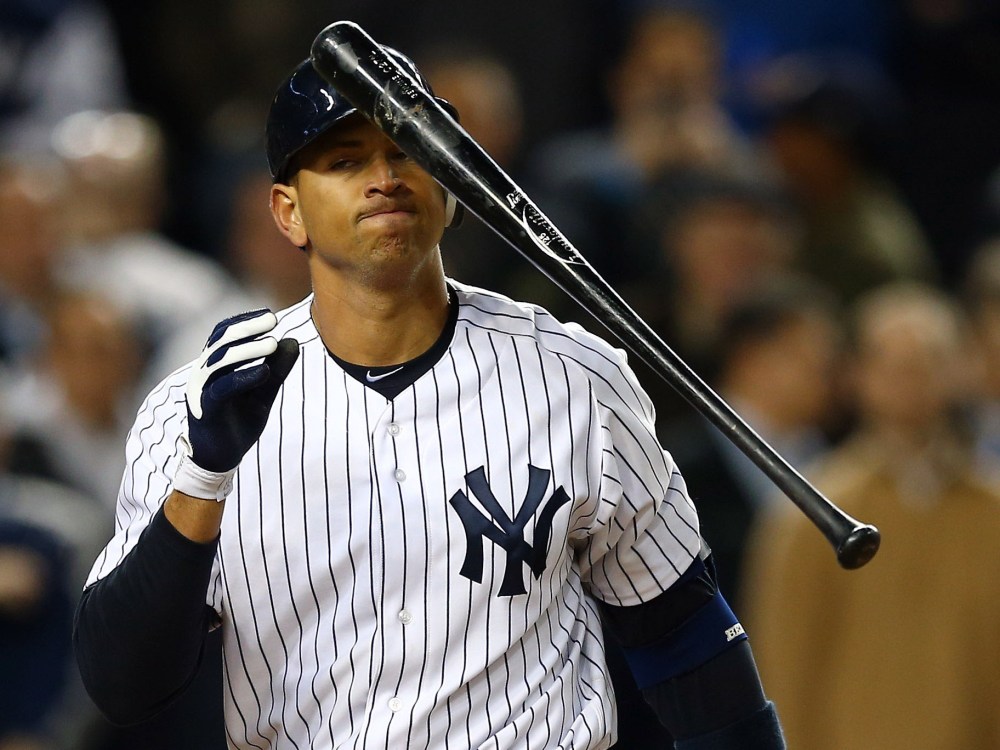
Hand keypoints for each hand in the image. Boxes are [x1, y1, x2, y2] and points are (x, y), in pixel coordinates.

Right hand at [174, 309, 298, 498]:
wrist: (220, 459)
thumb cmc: (239, 422)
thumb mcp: (264, 393)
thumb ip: (277, 370)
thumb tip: (292, 342)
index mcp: (214, 365)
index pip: (224, 333)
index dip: (245, 320)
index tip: (269, 315)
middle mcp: (204, 372)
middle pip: (222, 340)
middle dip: (247, 328)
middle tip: (272, 320)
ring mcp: (201, 390)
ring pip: (220, 360)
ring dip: (248, 349)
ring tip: (272, 343)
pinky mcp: (205, 409)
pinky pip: (222, 388)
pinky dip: (243, 377)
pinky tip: (264, 371)